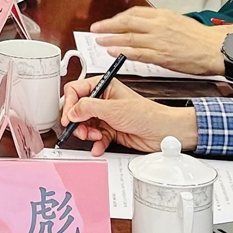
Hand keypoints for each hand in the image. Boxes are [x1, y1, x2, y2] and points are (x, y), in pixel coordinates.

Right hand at [57, 76, 196, 153]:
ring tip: (95, 137)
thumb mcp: (113, 109)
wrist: (163, 132)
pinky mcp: (111, 130)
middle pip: (78, 110)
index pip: (76, 91)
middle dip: (78, 122)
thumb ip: (88, 108)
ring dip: (87, 134)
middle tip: (80, 130)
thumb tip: (72, 111)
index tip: (69, 118)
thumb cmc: (146, 114)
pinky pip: (96, 137)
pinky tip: (98, 146)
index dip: (69, 104)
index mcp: (104, 86)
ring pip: (85, 125)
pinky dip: (96, 143)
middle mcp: (103, 100)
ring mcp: (107, 116)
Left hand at [90, 6, 226, 76]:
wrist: (215, 48)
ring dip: (111, 39)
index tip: (110, 21)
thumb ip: (160, 23)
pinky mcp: (161, 55)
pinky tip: (114, 52)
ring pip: (128, 38)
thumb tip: (146, 26)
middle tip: (96, 28)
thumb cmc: (201, 38)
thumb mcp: (179, 21)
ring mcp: (158, 40)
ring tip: (100, 41)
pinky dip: (123, 52)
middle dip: (108, 25)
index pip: (134, 13)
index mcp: (163, 15)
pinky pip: (137, 53)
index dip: (118, 17)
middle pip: (126, 23)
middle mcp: (158, 26)